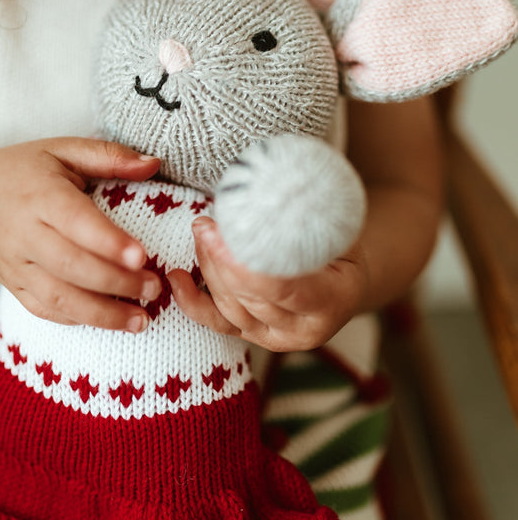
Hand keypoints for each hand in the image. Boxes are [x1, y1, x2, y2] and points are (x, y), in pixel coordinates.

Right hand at [0, 137, 161, 330]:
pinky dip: (78, 320)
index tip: (142, 256)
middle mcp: (22, 233)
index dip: (108, 241)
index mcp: (38, 194)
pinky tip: (110, 321)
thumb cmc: (26, 170)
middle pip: (69, 265)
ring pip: (57, 297)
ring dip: (102, 314)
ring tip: (141, 319)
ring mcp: (13, 265)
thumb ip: (109, 156)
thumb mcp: (63, 150)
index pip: (74, 221)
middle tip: (155, 289)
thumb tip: (154, 163)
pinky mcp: (12, 286)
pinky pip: (44, 310)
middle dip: (115, 282)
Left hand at [168, 217, 368, 351]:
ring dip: (208, 268)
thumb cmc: (344, 244)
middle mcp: (302, 330)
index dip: (248, 265)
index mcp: (332, 302)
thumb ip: (314, 215)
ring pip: (230, 307)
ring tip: (200, 231)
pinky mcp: (251, 335)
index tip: (223, 230)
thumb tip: (279, 181)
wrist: (345, 280)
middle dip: (221, 259)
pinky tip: (176, 278)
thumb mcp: (341, 226)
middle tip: (204, 223)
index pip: (283, 288)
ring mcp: (275, 338)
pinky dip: (192, 302)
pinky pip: (216, 322)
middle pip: (250, 298)